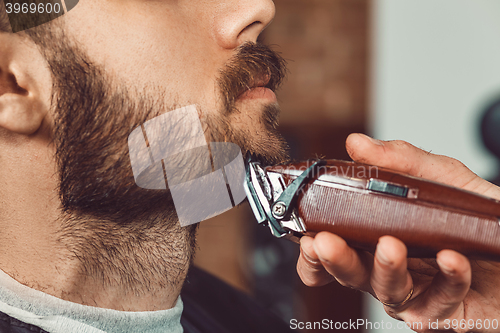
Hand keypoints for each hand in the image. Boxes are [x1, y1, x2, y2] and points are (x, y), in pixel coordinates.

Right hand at [296, 133, 499, 331]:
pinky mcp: (449, 312)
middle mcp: (393, 269)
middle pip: (352, 274)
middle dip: (335, 261)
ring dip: (385, 270)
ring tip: (392, 247)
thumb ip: (400, 161)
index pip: (337, 252)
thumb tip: (356, 143)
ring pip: (388, 292)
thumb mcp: (442, 178)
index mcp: (380, 240)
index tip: (306, 237)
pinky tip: (452, 257)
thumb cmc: (480, 215)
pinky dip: (447, 278)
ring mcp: (419, 293)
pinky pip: (442, 300)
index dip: (314, 254)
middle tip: (326, 243)